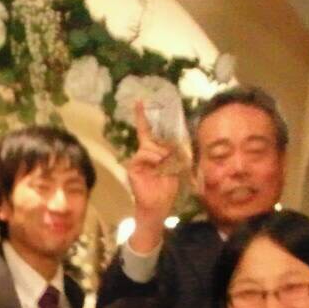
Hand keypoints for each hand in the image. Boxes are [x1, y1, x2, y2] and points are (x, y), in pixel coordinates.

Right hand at [125, 102, 181, 252]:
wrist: (158, 205)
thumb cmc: (166, 188)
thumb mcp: (175, 166)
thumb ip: (173, 152)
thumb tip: (170, 143)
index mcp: (152, 152)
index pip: (146, 132)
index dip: (142, 117)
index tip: (139, 101)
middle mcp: (142, 154)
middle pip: (149, 138)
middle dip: (161, 146)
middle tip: (167, 158)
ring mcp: (136, 161)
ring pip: (149, 147)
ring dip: (160, 154)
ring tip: (164, 166)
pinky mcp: (132, 167)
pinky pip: (143, 155)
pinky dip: (152, 159)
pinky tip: (157, 166)